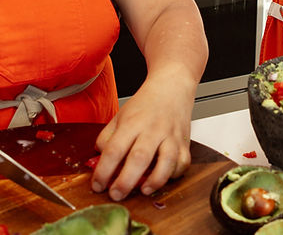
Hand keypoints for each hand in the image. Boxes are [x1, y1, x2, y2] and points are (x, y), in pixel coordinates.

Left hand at [90, 74, 193, 200]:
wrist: (172, 87)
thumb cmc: (145, 104)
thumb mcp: (120, 116)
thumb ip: (107, 138)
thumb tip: (99, 161)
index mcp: (132, 122)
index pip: (114, 149)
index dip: (104, 170)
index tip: (97, 185)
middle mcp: (152, 129)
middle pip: (139, 158)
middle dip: (126, 181)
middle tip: (116, 194)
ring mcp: (170, 136)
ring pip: (166, 161)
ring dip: (155, 180)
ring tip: (143, 190)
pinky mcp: (184, 143)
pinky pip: (182, 163)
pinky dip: (174, 174)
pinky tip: (162, 178)